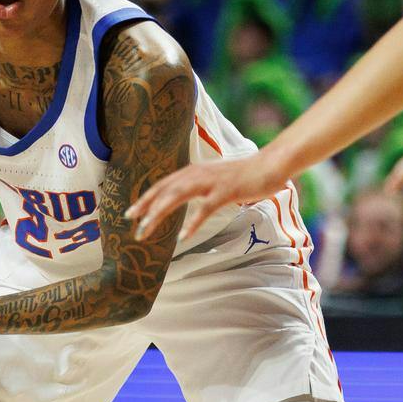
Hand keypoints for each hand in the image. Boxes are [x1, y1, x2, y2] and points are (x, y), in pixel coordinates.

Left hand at [126, 151, 285, 244]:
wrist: (271, 164)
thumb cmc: (244, 175)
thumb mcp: (215, 178)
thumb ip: (199, 185)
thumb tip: (186, 196)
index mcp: (194, 171)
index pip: (163, 185)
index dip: (146, 198)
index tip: (131, 213)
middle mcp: (197, 174)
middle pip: (164, 191)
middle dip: (146, 207)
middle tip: (132, 224)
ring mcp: (211, 182)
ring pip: (177, 196)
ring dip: (159, 214)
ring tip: (146, 231)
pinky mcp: (226, 191)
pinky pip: (204, 208)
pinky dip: (192, 223)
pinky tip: (182, 237)